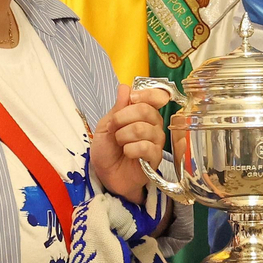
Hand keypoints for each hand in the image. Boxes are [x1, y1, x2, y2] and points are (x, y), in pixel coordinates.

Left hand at [92, 84, 168, 202]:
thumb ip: (117, 108)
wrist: (106, 174)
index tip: (132, 98)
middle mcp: (154, 125)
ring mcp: (156, 141)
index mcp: (143, 113)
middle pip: (146, 110)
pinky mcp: (155, 158)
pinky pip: (146, 147)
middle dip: (123, 118)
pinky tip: (127, 153)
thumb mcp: (106, 125)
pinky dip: (130, 149)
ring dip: (124, 135)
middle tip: (113, 128)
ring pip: (143, 128)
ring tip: (119, 144)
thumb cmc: (107, 149)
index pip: (156, 96)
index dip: (146, 94)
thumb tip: (125, 87)